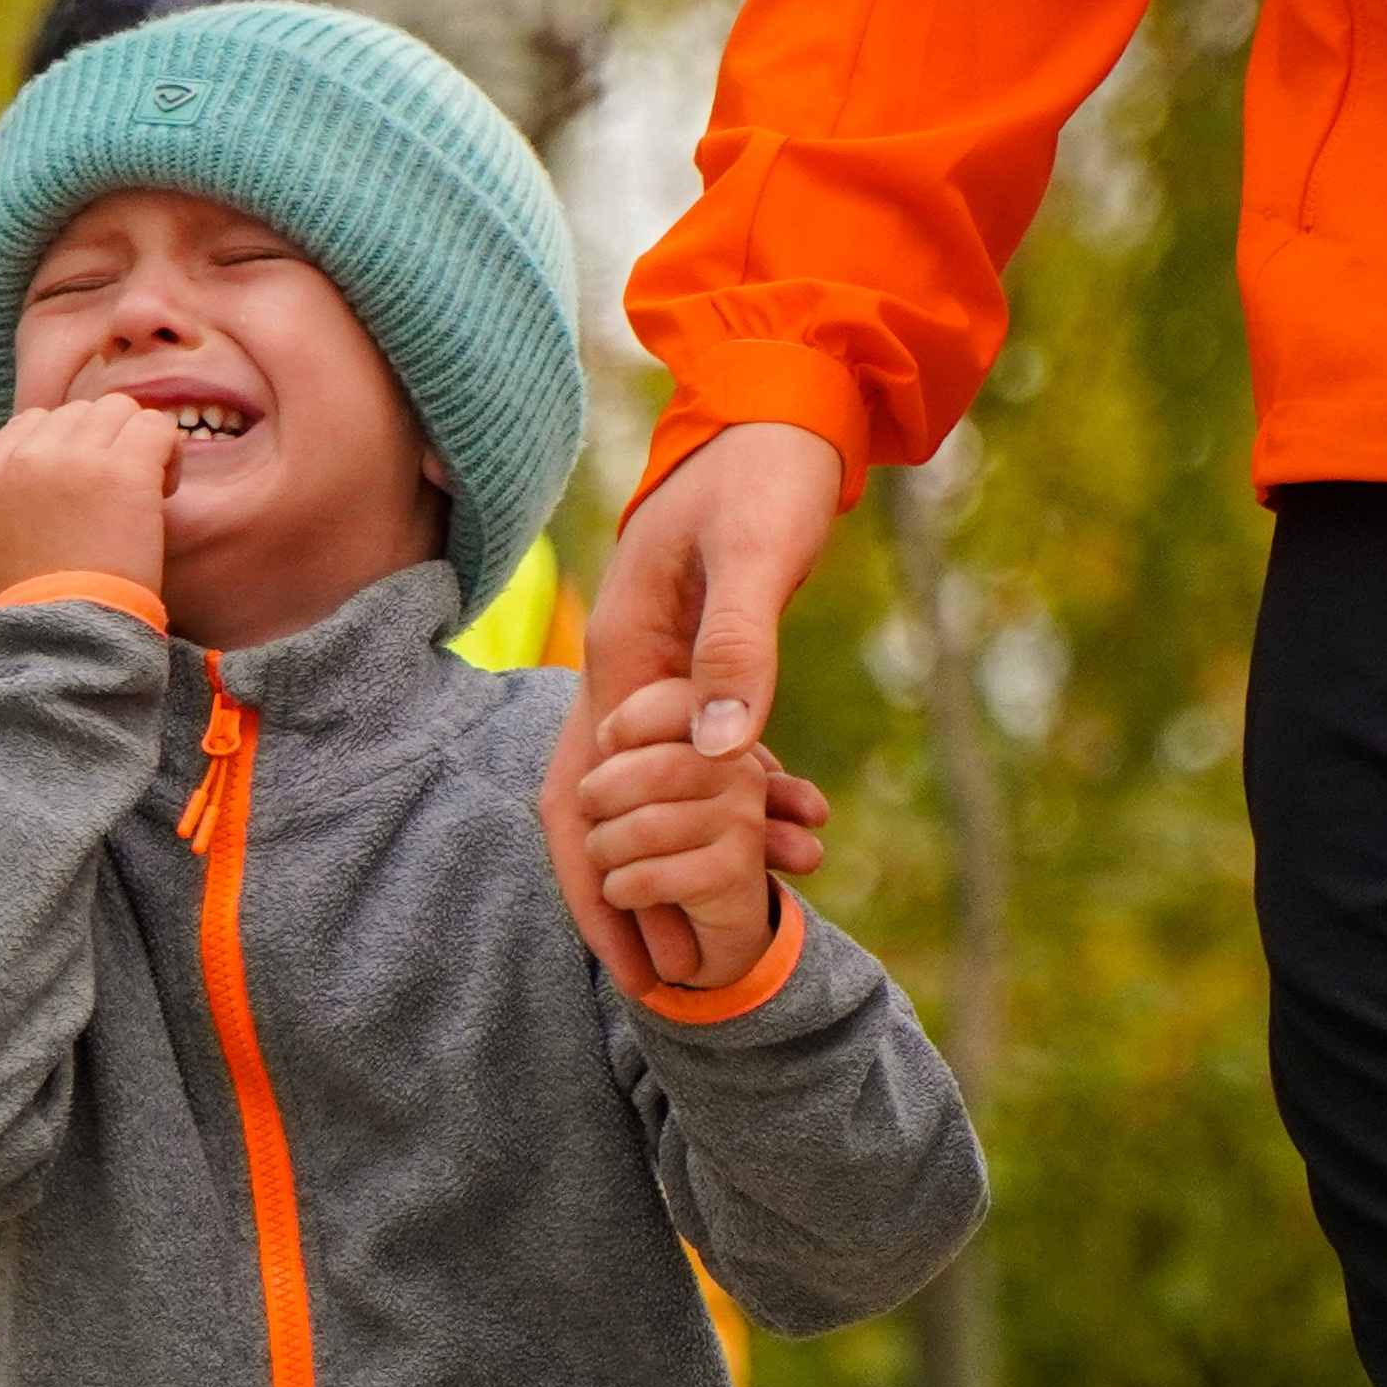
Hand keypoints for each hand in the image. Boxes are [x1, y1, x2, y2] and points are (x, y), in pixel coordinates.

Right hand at [0, 395, 176, 606]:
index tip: (85, 491)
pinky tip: (164, 492)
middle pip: (84, 412)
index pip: (39, 421)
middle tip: (119, 496)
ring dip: (137, 444)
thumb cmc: (23, 608)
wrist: (61, 637)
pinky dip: (166, 452)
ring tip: (144, 493)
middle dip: (106, 445)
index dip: (70, 448)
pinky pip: (156, 427)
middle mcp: (32, 453)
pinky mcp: (124, 470)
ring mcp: (79, 457)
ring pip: (121, 410)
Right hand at [540, 423, 843, 990]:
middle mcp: (625, 669)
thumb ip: (738, 648)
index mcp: (621, 652)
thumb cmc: (765, 468)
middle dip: (635, 893)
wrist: (785, 404)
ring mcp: (660, 666)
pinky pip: (710, 746)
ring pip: (662, 785)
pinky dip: (744, 793)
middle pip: (602, 808)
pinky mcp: (702, 657)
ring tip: (768, 909)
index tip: (636, 962)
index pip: (586, 794)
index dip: (603, 883)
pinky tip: (799, 822)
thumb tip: (722, 752)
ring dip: (706, 846)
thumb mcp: (758, 554)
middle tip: (678, 982)